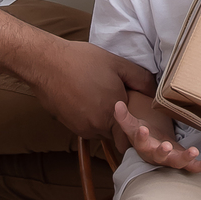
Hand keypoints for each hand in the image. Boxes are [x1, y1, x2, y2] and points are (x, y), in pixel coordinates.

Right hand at [29, 40, 154, 137]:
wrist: (46, 64)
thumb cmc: (83, 61)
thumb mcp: (117, 64)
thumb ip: (140, 79)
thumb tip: (153, 91)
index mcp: (114, 114)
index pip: (130, 138)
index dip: (135, 131)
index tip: (137, 121)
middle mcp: (97, 127)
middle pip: (115, 135)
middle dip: (119, 125)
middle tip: (119, 106)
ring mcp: (81, 128)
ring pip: (99, 131)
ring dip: (103, 121)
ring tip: (100, 99)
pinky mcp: (68, 126)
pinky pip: (85, 127)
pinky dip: (89, 118)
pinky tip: (86, 99)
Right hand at [114, 101, 200, 173]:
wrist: (154, 148)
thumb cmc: (145, 136)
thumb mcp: (134, 126)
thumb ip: (125, 117)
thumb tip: (117, 104)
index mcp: (144, 146)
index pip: (140, 141)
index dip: (141, 136)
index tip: (143, 129)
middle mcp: (156, 155)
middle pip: (159, 156)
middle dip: (162, 152)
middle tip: (166, 146)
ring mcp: (170, 160)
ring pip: (176, 163)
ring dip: (185, 159)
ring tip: (193, 152)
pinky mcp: (182, 161)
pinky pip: (191, 167)